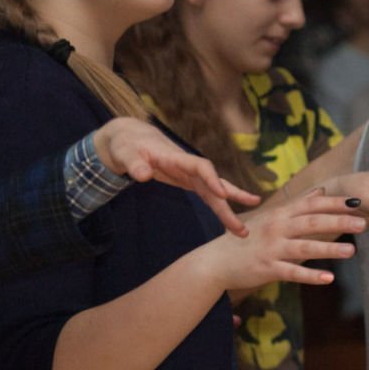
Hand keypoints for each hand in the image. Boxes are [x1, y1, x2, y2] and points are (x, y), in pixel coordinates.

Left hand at [94, 117, 260, 235]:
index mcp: (176, 157)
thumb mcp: (125, 152)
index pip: (200, 166)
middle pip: (214, 183)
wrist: (133, 138)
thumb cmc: (127, 144)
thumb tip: (143, 176)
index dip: (211, 179)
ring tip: (243, 232)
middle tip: (242, 226)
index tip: (222, 194)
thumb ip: (134, 163)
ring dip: (228, 210)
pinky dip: (219, 206)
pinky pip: (207, 195)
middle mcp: (188, 166)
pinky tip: (229, 220)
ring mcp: (189, 174)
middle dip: (230, 202)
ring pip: (215, 192)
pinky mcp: (187, 181)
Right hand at [198, 190, 364, 289]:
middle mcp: (277, 228)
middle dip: (339, 222)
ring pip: (305, 247)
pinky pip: (292, 272)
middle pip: (312, 222)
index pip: (312, 204)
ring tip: (352, 251)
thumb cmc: (247, 238)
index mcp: (280, 214)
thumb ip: (298, 205)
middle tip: (364, 224)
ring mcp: (272, 249)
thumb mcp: (271, 217)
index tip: (357, 202)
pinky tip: (329, 278)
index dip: (335, 203)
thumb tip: (321, 191)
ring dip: (330, 249)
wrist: (217, 260)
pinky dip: (311, 275)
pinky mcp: (267, 269)